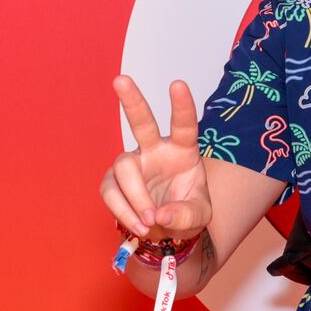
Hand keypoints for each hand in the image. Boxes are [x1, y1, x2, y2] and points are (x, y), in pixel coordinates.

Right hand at [98, 76, 211, 239]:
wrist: (168, 231)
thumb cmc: (186, 212)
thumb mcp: (199, 216)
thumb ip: (186, 215)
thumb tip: (160, 214)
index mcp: (183, 150)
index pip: (183, 125)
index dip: (181, 106)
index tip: (178, 84)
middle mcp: (155, 151)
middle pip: (141, 122)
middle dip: (131, 101)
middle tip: (121, 79)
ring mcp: (133, 164)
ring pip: (124, 167)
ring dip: (136, 196)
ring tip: (149, 222)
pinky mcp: (114, 181)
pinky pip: (110, 190)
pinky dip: (122, 210)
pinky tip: (137, 224)